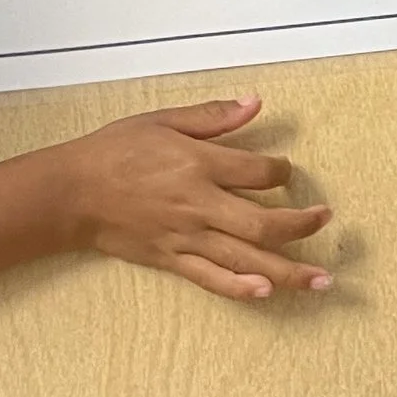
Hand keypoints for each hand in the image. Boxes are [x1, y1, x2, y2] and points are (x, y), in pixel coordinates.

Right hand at [58, 97, 331, 300]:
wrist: (71, 192)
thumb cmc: (114, 151)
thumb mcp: (162, 120)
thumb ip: (212, 116)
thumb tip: (255, 103)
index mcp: (198, 164)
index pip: (259, 171)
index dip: (282, 170)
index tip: (285, 170)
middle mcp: (198, 204)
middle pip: (264, 224)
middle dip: (302, 225)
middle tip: (325, 221)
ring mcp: (186, 236)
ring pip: (246, 259)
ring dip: (289, 271)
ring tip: (322, 281)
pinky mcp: (171, 259)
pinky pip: (212, 279)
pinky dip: (241, 288)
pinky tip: (267, 293)